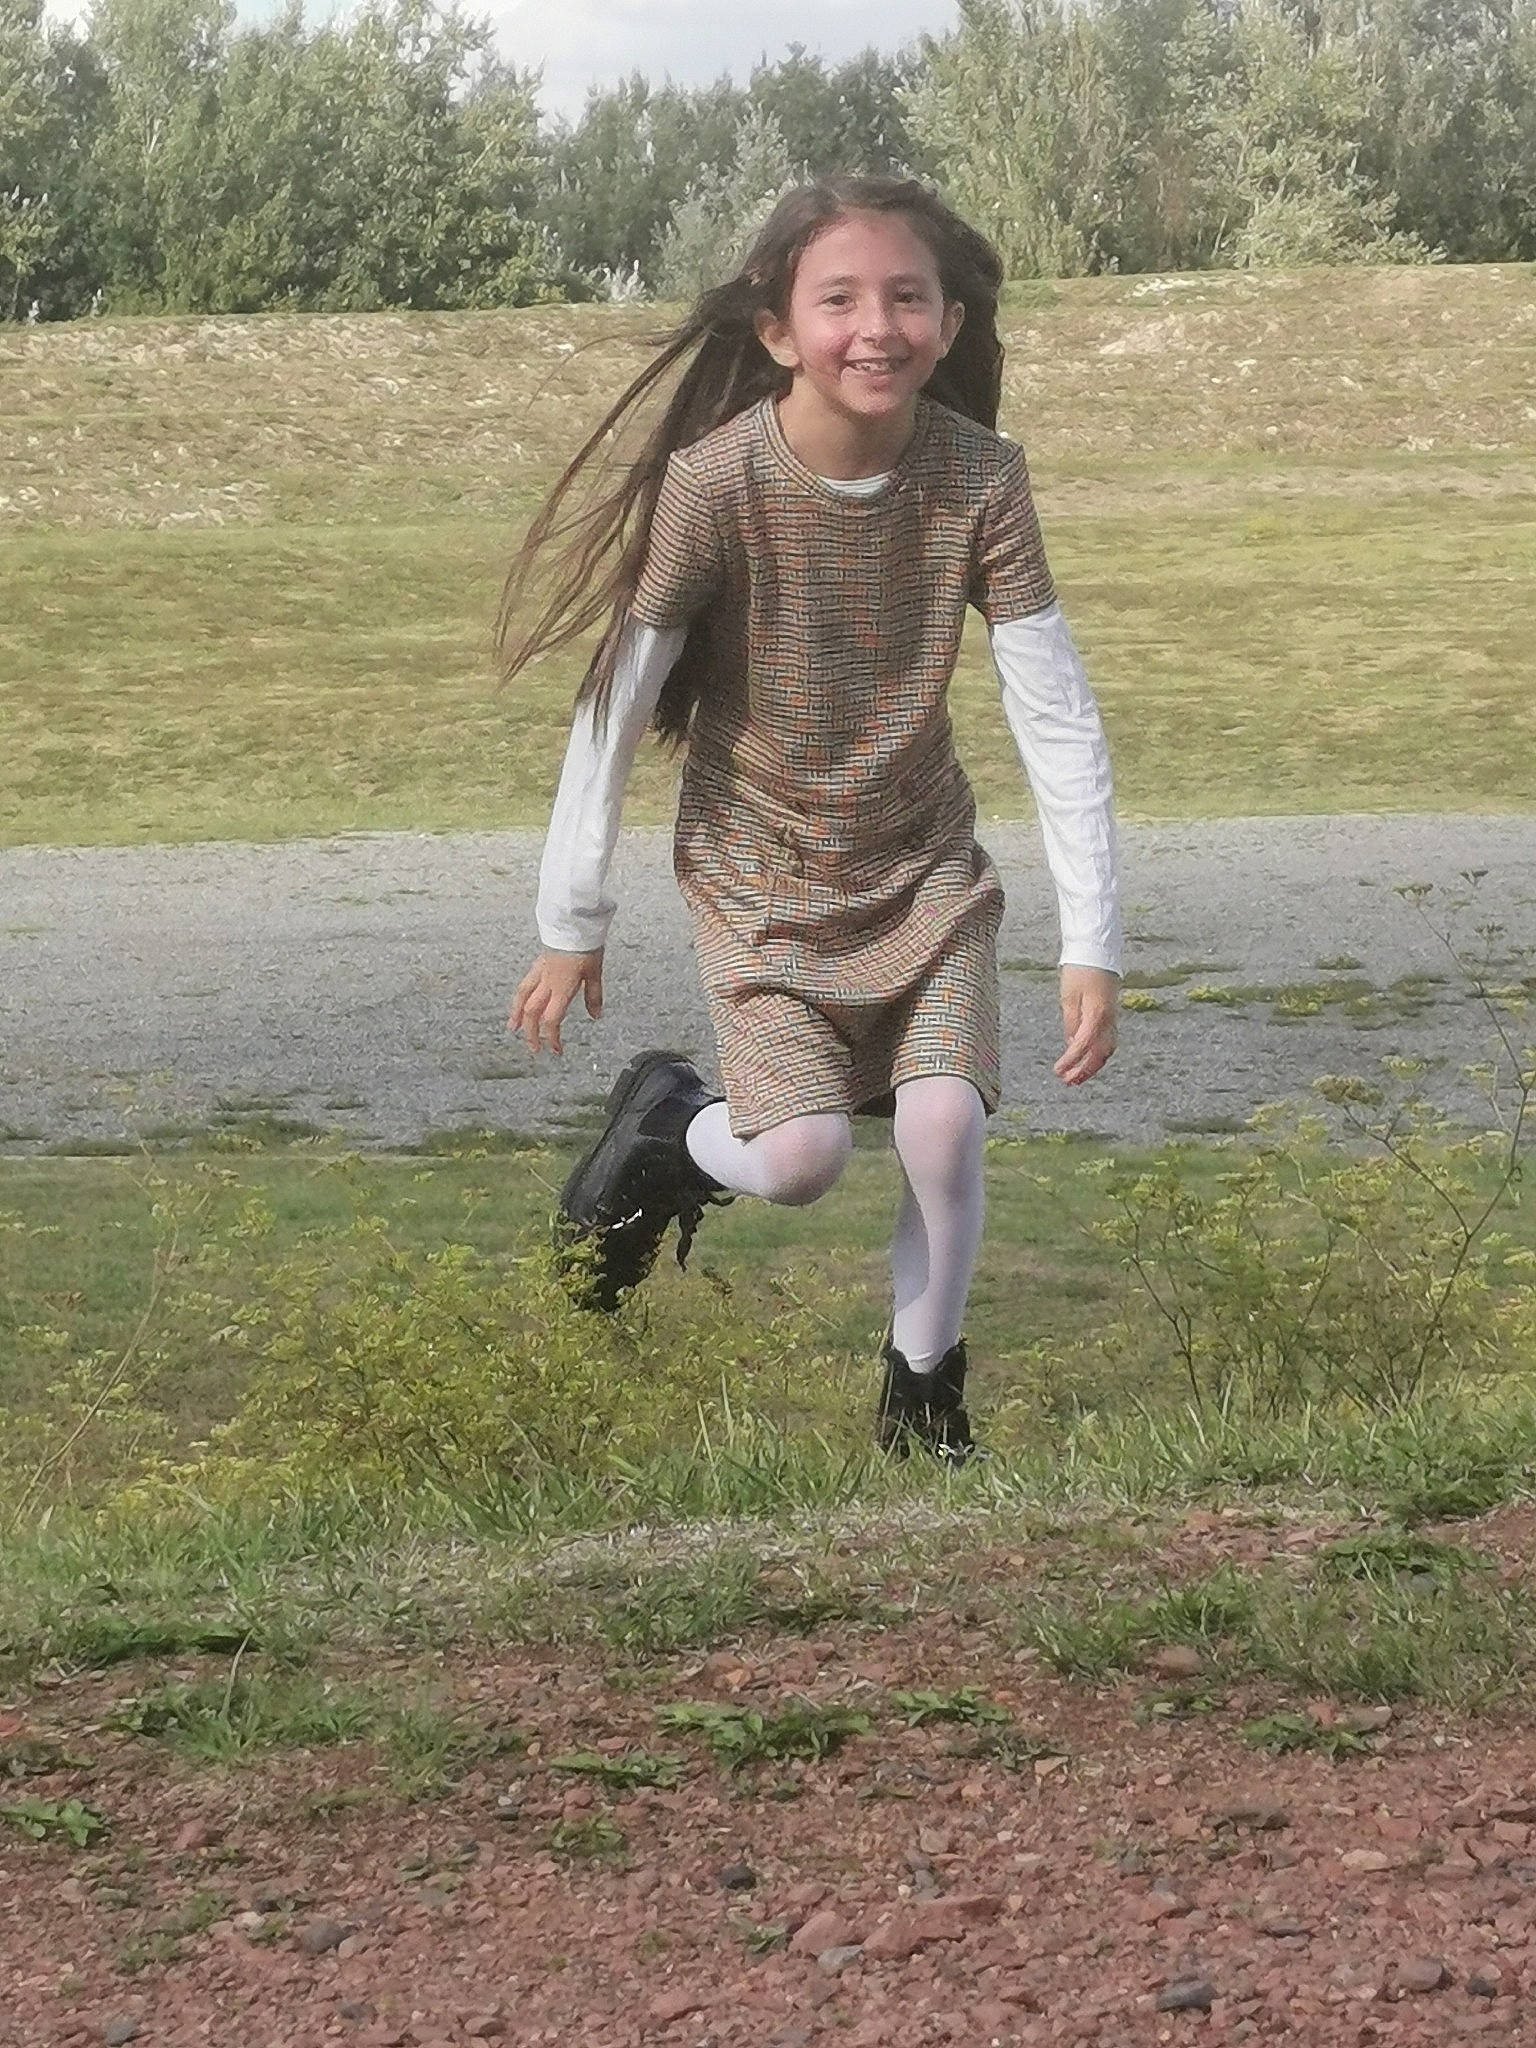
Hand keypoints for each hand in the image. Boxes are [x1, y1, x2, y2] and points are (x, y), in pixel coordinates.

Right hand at [509, 948, 603, 1053]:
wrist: (574, 924)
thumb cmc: (586, 946)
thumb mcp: (595, 973)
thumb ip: (594, 996)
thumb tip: (595, 1016)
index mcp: (562, 988)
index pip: (551, 1019)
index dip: (552, 1037)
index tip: (556, 1049)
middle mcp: (547, 983)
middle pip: (532, 1013)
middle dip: (531, 1033)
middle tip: (534, 1047)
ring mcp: (540, 973)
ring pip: (522, 998)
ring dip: (516, 1015)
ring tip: (513, 1027)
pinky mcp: (537, 964)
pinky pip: (524, 985)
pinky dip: (519, 998)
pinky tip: (519, 1001)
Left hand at [1055, 964, 1118, 1085]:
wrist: (1097, 951)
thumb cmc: (1080, 970)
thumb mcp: (1068, 997)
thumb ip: (1070, 1023)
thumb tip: (1071, 1045)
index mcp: (1097, 1013)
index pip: (1083, 1045)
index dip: (1071, 1061)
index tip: (1059, 1071)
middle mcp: (1109, 1019)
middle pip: (1100, 1053)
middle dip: (1085, 1070)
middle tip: (1068, 1081)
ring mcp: (1112, 1017)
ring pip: (1106, 1049)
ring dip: (1092, 1065)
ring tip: (1077, 1077)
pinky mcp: (1111, 1014)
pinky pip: (1107, 1039)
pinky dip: (1097, 1053)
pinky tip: (1084, 1059)